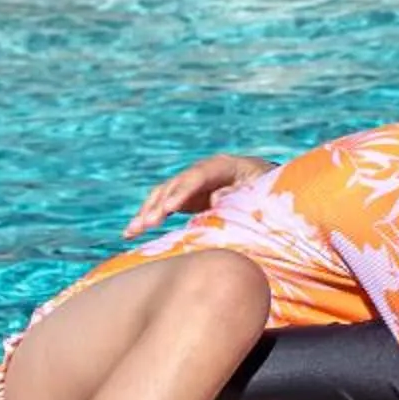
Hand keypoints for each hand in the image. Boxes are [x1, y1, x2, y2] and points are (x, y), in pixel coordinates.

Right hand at [124, 154, 273, 237]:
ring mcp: (190, 184)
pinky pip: (161, 206)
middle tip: (146, 224)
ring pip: (162, 195)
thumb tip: (218, 197)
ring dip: (146, 212)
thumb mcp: (262, 191)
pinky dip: (147, 218)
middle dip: (159, 205)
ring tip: (132, 231)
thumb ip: (242, 194)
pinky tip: (130, 233)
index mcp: (224, 166)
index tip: (169, 208)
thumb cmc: (268, 191)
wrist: (265, 186)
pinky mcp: (184, 199)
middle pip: (175, 184)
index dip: (182, 191)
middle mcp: (202, 172)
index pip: (199, 176)